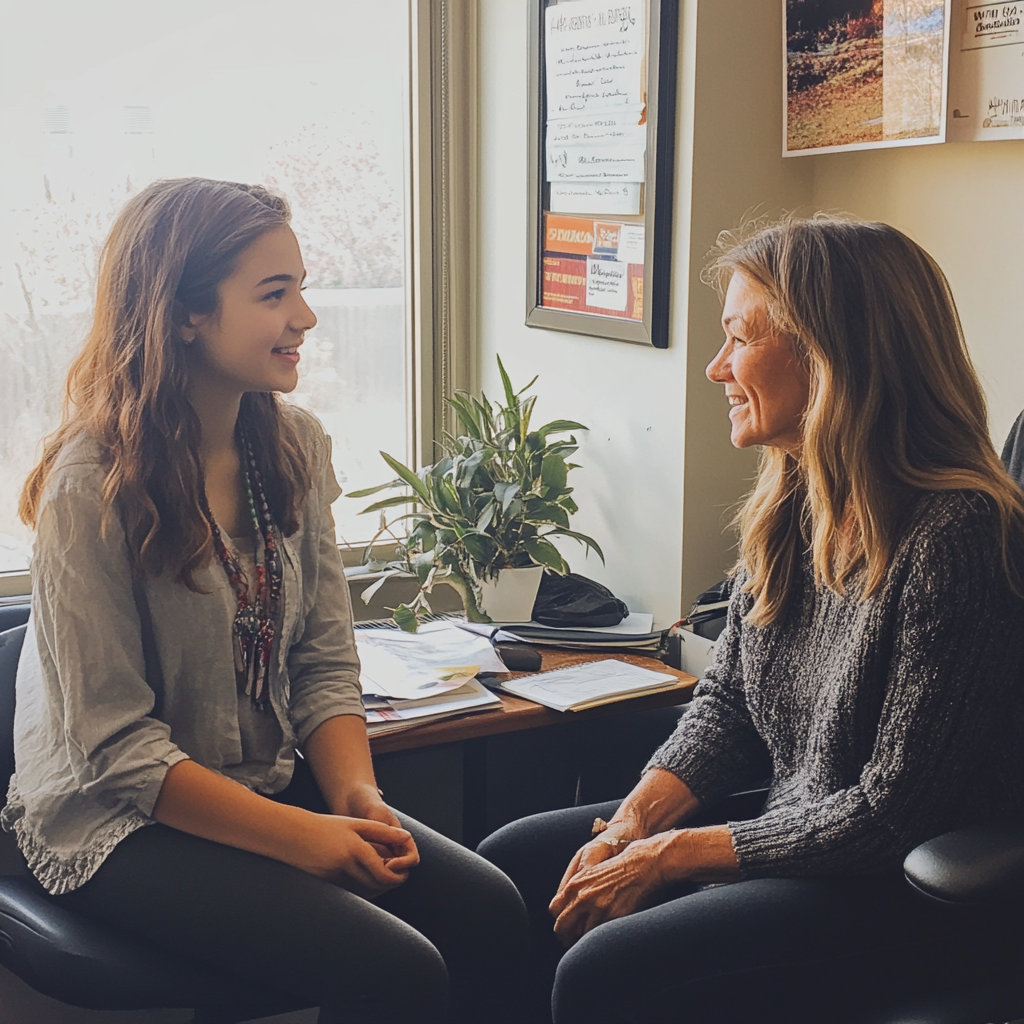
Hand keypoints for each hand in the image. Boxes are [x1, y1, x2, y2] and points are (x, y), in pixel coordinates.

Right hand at [295, 813, 417, 897]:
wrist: (293, 835)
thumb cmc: (327, 826)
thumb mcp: (356, 824)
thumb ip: (383, 831)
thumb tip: (406, 837)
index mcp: (355, 849)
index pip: (383, 873)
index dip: (397, 876)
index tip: (403, 872)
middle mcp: (345, 866)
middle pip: (376, 885)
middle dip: (390, 884)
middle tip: (398, 876)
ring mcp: (334, 878)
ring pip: (365, 892)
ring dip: (379, 888)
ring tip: (385, 877)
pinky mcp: (327, 884)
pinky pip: (352, 893)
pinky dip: (364, 890)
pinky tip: (368, 880)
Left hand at [331, 783, 418, 879]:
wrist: (347, 800)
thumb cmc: (365, 801)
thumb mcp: (378, 813)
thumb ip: (388, 827)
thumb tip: (402, 839)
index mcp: (399, 837)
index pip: (411, 858)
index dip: (403, 865)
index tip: (388, 865)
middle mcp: (391, 848)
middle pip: (399, 872)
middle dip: (389, 876)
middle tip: (373, 872)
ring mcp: (377, 854)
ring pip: (384, 875)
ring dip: (376, 878)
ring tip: (362, 872)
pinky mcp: (363, 859)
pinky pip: (368, 874)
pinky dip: (364, 876)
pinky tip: (352, 872)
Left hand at [549, 832, 675, 947]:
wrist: (644, 864)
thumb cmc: (621, 867)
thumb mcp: (593, 873)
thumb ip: (578, 890)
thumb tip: (568, 910)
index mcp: (576, 883)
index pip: (554, 910)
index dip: (558, 920)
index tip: (564, 926)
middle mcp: (583, 896)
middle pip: (562, 926)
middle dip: (565, 936)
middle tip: (570, 942)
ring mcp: (599, 908)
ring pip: (580, 936)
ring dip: (582, 941)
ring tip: (587, 942)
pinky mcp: (614, 917)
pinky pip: (599, 936)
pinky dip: (599, 940)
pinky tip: (603, 938)